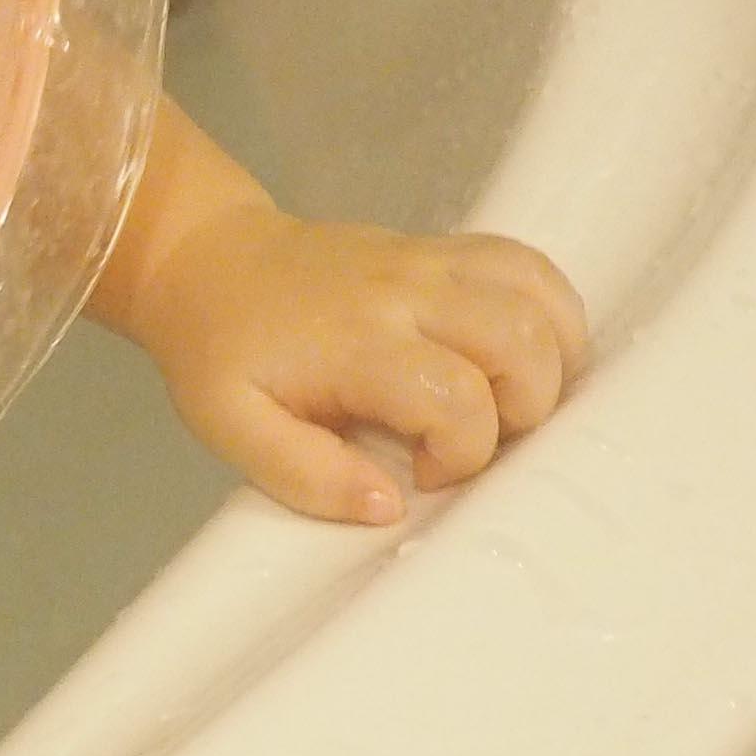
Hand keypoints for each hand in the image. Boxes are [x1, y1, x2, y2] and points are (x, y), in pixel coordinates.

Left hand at [125, 200, 588, 524]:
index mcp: (354, 343)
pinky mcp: (442, 248)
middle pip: (518, 341)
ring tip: (512, 401)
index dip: (463, 453)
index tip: (425, 475)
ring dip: (551, 360)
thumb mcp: (234, 429)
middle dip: (526, 410)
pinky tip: (523, 355)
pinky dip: (549, 312)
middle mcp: (405, 293)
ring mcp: (429, 261)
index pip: (455, 398)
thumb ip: (309, 475)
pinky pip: (525, 265)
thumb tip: (391, 506)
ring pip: (537, 295)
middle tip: (480, 439)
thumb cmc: (219, 353)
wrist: (205, 262)